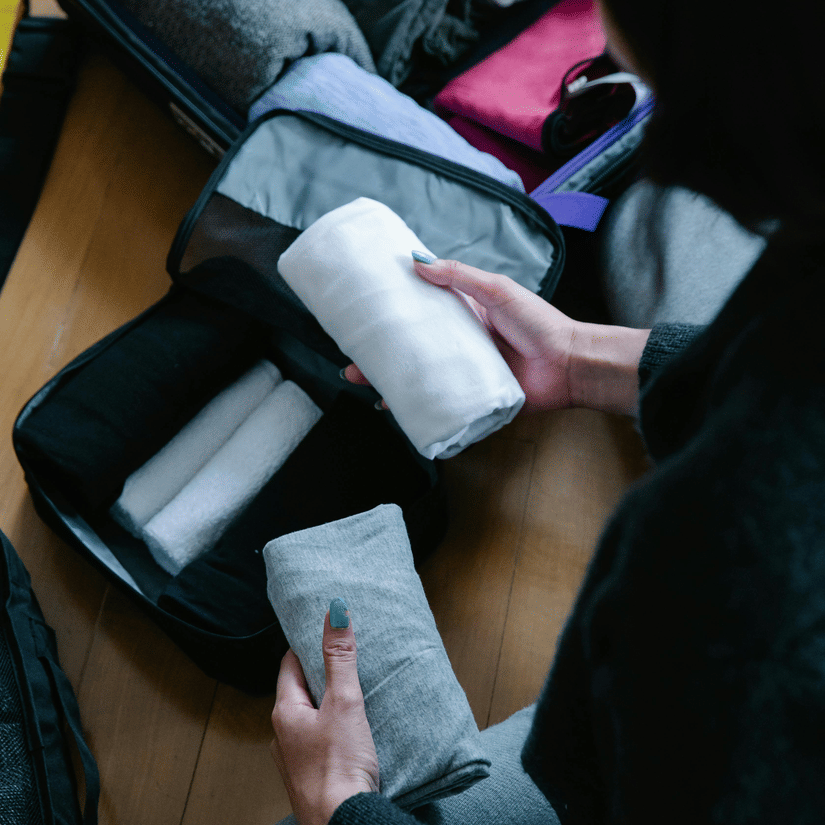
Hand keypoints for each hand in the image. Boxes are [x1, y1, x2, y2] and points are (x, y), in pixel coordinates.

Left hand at [271, 603, 378, 824]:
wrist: (342, 824)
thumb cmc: (339, 767)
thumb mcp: (345, 702)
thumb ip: (340, 657)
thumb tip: (335, 611)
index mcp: (285, 712)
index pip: (290, 665)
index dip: (306, 645)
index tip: (323, 631)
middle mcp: (283, 735)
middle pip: (299, 691)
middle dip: (320, 674)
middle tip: (343, 657)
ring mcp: (295, 760)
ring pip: (309, 719)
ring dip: (327, 704)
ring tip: (352, 692)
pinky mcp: (311, 777)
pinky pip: (318, 742)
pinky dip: (332, 729)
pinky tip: (352, 733)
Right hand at [345, 257, 580, 412]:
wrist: (569, 365)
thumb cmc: (538, 323)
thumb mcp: (497, 290)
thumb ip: (460, 276)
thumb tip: (416, 262)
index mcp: (464, 316)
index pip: (421, 312)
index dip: (393, 313)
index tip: (364, 313)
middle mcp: (459, 344)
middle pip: (411, 348)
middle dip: (380, 354)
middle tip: (352, 358)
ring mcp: (463, 373)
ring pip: (418, 376)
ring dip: (389, 379)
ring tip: (362, 381)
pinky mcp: (471, 398)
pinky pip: (437, 402)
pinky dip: (414, 405)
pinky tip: (392, 406)